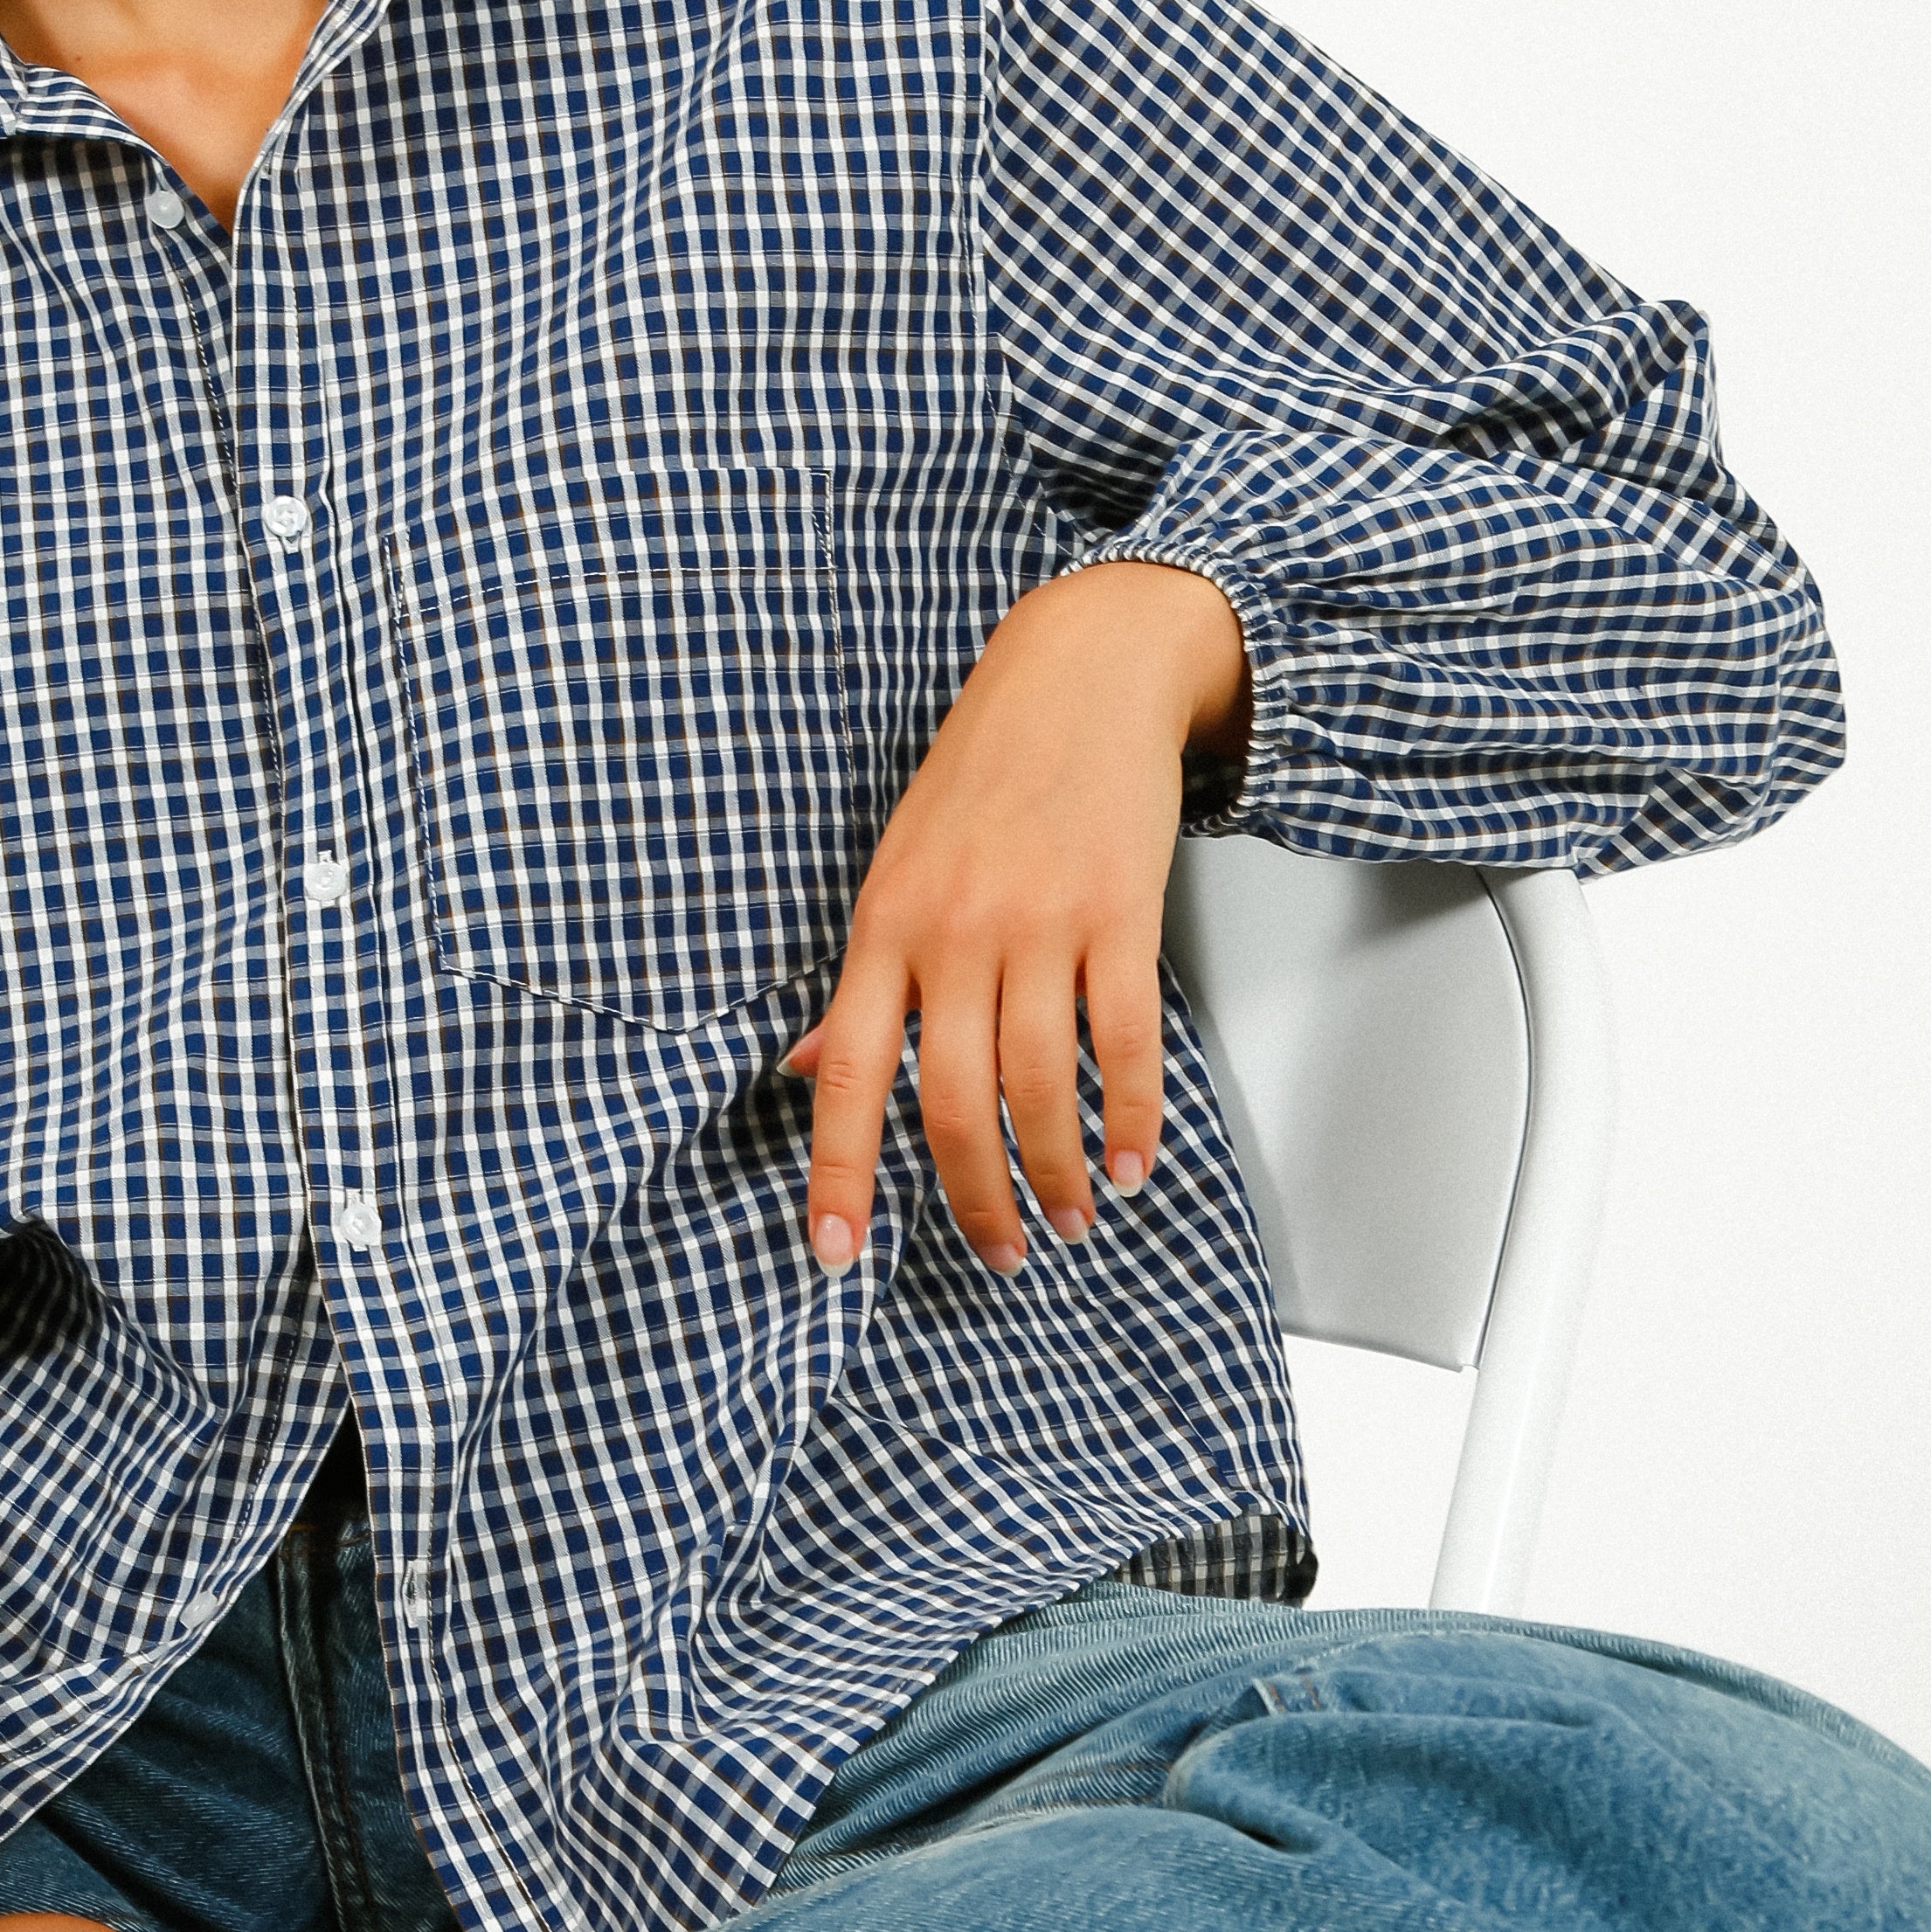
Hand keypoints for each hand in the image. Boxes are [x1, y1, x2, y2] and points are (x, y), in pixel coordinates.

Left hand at [781, 561, 1247, 1277]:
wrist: (1078, 675)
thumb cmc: (979, 780)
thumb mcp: (893, 873)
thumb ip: (859, 982)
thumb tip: (797, 1069)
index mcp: (881, 929)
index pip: (845, 1073)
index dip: (838, 1170)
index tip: (835, 1251)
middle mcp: (951, 932)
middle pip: (951, 1101)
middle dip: (974, 1197)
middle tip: (1001, 1255)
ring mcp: (1038, 923)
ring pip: (1039, 1084)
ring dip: (1056, 1171)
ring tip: (1071, 1219)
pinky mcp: (1120, 912)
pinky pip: (1125, 1040)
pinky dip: (1133, 1115)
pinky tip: (1130, 1162)